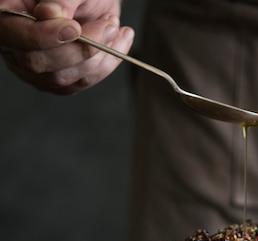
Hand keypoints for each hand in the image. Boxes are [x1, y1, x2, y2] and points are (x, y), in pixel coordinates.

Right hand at [0, 0, 134, 93]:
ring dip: (99, 55)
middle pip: (40, 63)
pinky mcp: (59, 82)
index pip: (15, 34)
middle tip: (109, 24)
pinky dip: (107, 64)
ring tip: (113, 25)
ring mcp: (36, 69)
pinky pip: (83, 82)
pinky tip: (120, 41)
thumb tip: (51, 14)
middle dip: (80, 48)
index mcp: (7, 15)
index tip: (74, 28)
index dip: (45, 36)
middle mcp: (15, 46)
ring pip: (64, 78)